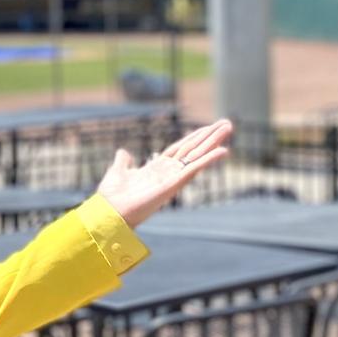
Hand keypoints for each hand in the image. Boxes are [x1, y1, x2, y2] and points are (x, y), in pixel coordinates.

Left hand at [96, 119, 232, 227]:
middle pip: (193, 150)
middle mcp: (168, 173)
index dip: (193, 137)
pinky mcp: (173, 185)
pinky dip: (209, 160)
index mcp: (157, 169)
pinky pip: (194, 169)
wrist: (109, 212)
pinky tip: (223, 151)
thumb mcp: (118, 171)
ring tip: (228, 127)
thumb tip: (123, 152)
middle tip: (227, 124)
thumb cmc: (112, 197)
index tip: (208, 127)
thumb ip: (123, 161)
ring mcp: (173, 179)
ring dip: (213, 141)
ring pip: (197, 156)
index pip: (180, 149)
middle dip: (209, 136)